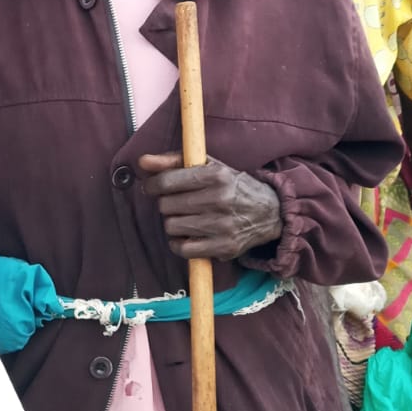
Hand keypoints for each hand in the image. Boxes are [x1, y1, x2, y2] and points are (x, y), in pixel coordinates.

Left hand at [138, 153, 282, 260]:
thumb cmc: (231, 185)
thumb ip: (172, 161)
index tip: (152, 188)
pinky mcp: (224, 247)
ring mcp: (222, 226)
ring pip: (171, 227)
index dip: (152, 185)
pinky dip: (179, 243)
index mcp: (216, 175)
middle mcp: (220, 200)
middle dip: (167, 203)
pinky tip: (188, 235)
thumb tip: (142, 162)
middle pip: (166, 205)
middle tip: (177, 202)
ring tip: (186, 217)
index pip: (166, 182)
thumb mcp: (208, 165)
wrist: (269, 212)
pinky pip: (183, 249)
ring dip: (173, 222)